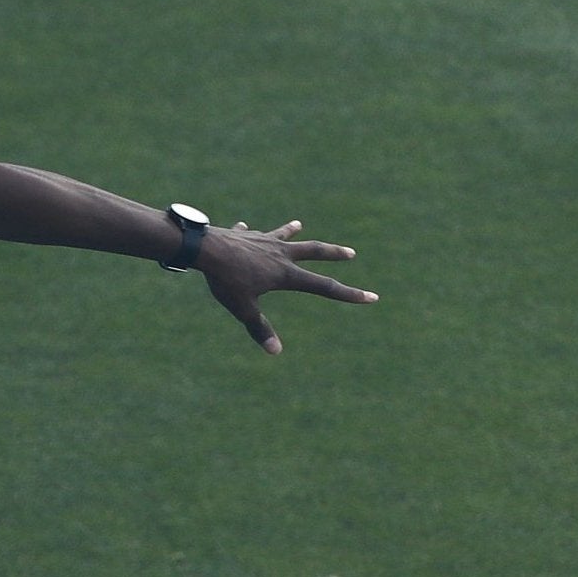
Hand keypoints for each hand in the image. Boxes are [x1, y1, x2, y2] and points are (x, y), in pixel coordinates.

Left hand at [196, 220, 377, 354]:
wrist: (205, 249)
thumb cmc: (225, 280)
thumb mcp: (243, 308)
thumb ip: (260, 329)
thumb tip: (276, 352)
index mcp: (286, 274)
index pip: (324, 287)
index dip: (349, 294)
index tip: (372, 297)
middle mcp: (281, 254)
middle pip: (315, 251)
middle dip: (334, 254)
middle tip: (351, 253)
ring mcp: (264, 241)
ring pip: (284, 235)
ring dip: (292, 231)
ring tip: (299, 225)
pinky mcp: (245, 235)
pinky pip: (251, 233)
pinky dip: (250, 232)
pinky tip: (244, 227)